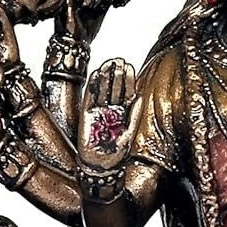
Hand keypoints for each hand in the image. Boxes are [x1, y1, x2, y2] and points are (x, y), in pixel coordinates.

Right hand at [78, 57, 139, 171]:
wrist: (99, 165)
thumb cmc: (116, 154)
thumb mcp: (129, 133)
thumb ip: (133, 115)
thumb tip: (139, 96)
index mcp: (123, 114)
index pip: (126, 93)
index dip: (127, 80)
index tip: (129, 66)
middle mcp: (111, 110)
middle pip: (114, 88)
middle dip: (117, 74)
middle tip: (119, 60)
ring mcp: (98, 111)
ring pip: (103, 90)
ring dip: (106, 76)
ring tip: (109, 63)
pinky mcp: (86, 114)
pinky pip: (90, 97)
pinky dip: (93, 86)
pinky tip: (97, 73)